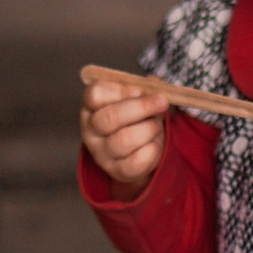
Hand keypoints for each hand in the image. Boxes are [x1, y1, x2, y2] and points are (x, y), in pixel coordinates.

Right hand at [82, 77, 170, 200]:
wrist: (135, 151)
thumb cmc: (134, 118)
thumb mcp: (135, 98)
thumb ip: (144, 87)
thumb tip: (155, 82)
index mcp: (91, 107)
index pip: (95, 94)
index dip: (121, 90)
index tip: (140, 90)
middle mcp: (91, 131)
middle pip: (110, 117)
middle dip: (141, 107)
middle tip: (162, 102)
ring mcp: (102, 153)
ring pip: (125, 139)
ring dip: (149, 128)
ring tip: (157, 125)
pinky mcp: (118, 171)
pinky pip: (138, 160)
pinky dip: (154, 148)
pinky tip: (155, 142)